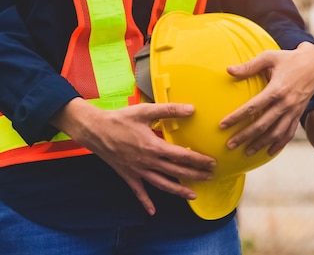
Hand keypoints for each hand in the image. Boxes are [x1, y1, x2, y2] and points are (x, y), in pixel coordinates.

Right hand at [50, 98, 215, 214]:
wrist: (94, 130)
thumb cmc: (120, 119)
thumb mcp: (146, 111)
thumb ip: (169, 110)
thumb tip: (192, 109)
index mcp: (154, 146)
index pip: (182, 156)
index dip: (198, 160)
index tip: (211, 163)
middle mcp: (147, 162)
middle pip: (176, 171)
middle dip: (195, 175)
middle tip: (210, 177)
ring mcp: (137, 171)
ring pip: (161, 184)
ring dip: (178, 190)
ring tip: (193, 195)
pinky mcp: (127, 175)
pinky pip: (138, 191)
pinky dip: (145, 202)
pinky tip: (152, 211)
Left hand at [219, 41, 313, 155]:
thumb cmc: (289, 59)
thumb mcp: (269, 58)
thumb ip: (249, 66)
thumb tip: (228, 70)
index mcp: (277, 89)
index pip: (252, 107)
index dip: (236, 117)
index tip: (222, 125)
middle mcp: (286, 103)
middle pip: (263, 125)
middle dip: (245, 136)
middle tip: (230, 145)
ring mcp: (293, 111)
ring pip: (276, 133)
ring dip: (261, 144)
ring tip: (246, 152)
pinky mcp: (298, 114)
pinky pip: (289, 133)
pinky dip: (279, 144)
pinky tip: (269, 152)